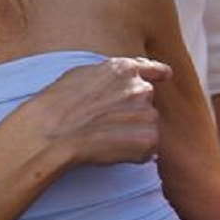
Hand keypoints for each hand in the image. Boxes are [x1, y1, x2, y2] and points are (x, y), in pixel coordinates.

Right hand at [22, 57, 171, 167]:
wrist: (54, 131)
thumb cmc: (59, 103)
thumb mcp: (81, 74)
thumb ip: (107, 75)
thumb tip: (117, 83)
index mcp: (123, 69)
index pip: (151, 68)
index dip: (158, 72)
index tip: (165, 75)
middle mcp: (140, 88)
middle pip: (145, 101)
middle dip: (131, 110)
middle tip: (106, 122)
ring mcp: (147, 114)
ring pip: (147, 124)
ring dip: (132, 131)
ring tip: (104, 136)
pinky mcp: (149, 140)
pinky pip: (147, 147)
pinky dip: (134, 151)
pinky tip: (110, 149)